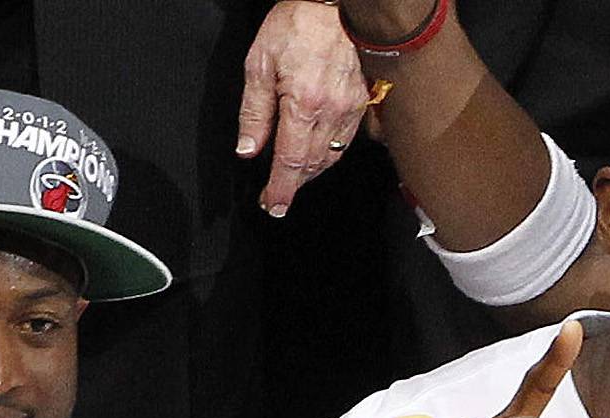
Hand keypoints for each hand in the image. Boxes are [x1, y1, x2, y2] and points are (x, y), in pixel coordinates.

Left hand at [238, 0, 368, 216]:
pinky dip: (328, 154)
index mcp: (303, 103)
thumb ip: (254, 111)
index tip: (271, 205)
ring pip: (330, 156)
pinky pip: (344, 140)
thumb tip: (247, 148)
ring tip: (292, 179)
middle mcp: (331, 111)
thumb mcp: (260, 62)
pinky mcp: (361, 101)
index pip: (290, 161)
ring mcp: (350, 107)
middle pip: (311, 165)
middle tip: (274, 195)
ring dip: (309, 173)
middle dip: (292, 185)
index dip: (280, 189)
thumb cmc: (298, 22)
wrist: (337, 1)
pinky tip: (316, 154)